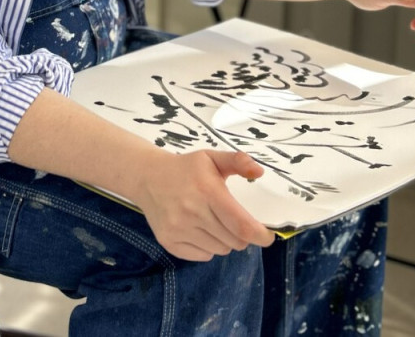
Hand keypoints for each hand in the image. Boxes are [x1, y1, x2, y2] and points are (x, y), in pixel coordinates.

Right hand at [129, 149, 274, 261]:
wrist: (147, 177)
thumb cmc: (185, 168)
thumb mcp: (211, 158)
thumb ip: (237, 161)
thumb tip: (259, 171)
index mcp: (207, 191)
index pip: (242, 226)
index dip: (260, 235)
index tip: (267, 236)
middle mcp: (192, 212)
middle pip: (234, 241)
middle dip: (241, 235)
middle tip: (234, 221)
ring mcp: (179, 230)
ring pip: (220, 250)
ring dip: (224, 240)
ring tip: (213, 222)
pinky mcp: (169, 242)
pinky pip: (202, 256)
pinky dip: (207, 248)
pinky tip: (199, 230)